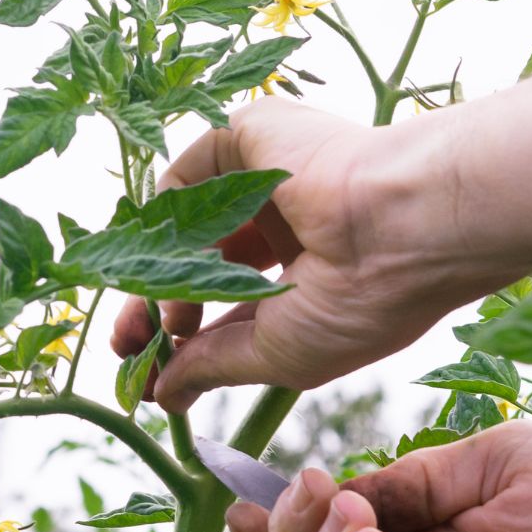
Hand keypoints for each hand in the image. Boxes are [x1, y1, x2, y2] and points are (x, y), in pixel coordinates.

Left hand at [111, 98, 514, 411]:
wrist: (401, 225)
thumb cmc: (361, 301)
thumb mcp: (280, 355)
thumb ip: (214, 366)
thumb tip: (168, 396)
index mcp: (310, 270)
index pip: (231, 305)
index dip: (186, 342)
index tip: (151, 377)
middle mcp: (288, 221)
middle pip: (199, 265)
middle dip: (157, 310)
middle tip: (130, 346)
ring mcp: (269, 177)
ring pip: (187, 227)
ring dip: (161, 277)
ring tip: (170, 317)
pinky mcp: (252, 136)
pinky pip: (187, 178)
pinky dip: (168, 223)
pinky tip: (179, 264)